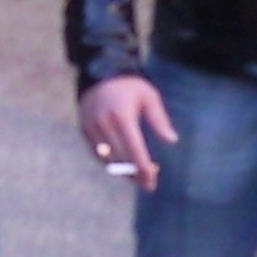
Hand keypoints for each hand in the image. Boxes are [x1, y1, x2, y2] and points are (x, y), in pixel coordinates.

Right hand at [77, 75, 178, 192]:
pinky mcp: (84, 130)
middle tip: (149, 183)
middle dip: (135, 174)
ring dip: (122, 171)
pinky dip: (110, 162)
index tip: (151, 181)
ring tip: (137, 176)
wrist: (99, 74)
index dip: (143, 169)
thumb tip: (172, 140)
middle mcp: (104, 124)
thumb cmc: (129, 87)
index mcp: (122, 116)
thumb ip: (159, 119)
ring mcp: (91, 128)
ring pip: (107, 160)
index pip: (134, 150)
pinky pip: (97, 154)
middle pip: (120, 159)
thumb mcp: (149, 96)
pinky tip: (123, 164)